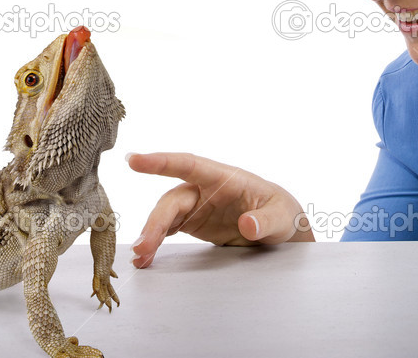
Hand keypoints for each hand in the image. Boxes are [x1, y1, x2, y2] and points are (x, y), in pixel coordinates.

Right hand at [127, 152, 313, 267]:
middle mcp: (206, 189)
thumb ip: (266, 221)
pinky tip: (146, 257)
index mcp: (225, 178)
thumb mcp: (282, 217)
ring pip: (166, 216)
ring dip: (151, 235)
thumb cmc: (282, 214)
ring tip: (141, 257)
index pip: (189, 164)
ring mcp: (198, 206)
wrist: (281, 231)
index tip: (135, 160)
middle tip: (144, 246)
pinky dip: (155, 242)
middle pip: (172, 200)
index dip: (161, 162)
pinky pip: (168, 230)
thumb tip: (248, 224)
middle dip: (156, 221)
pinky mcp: (194, 223)